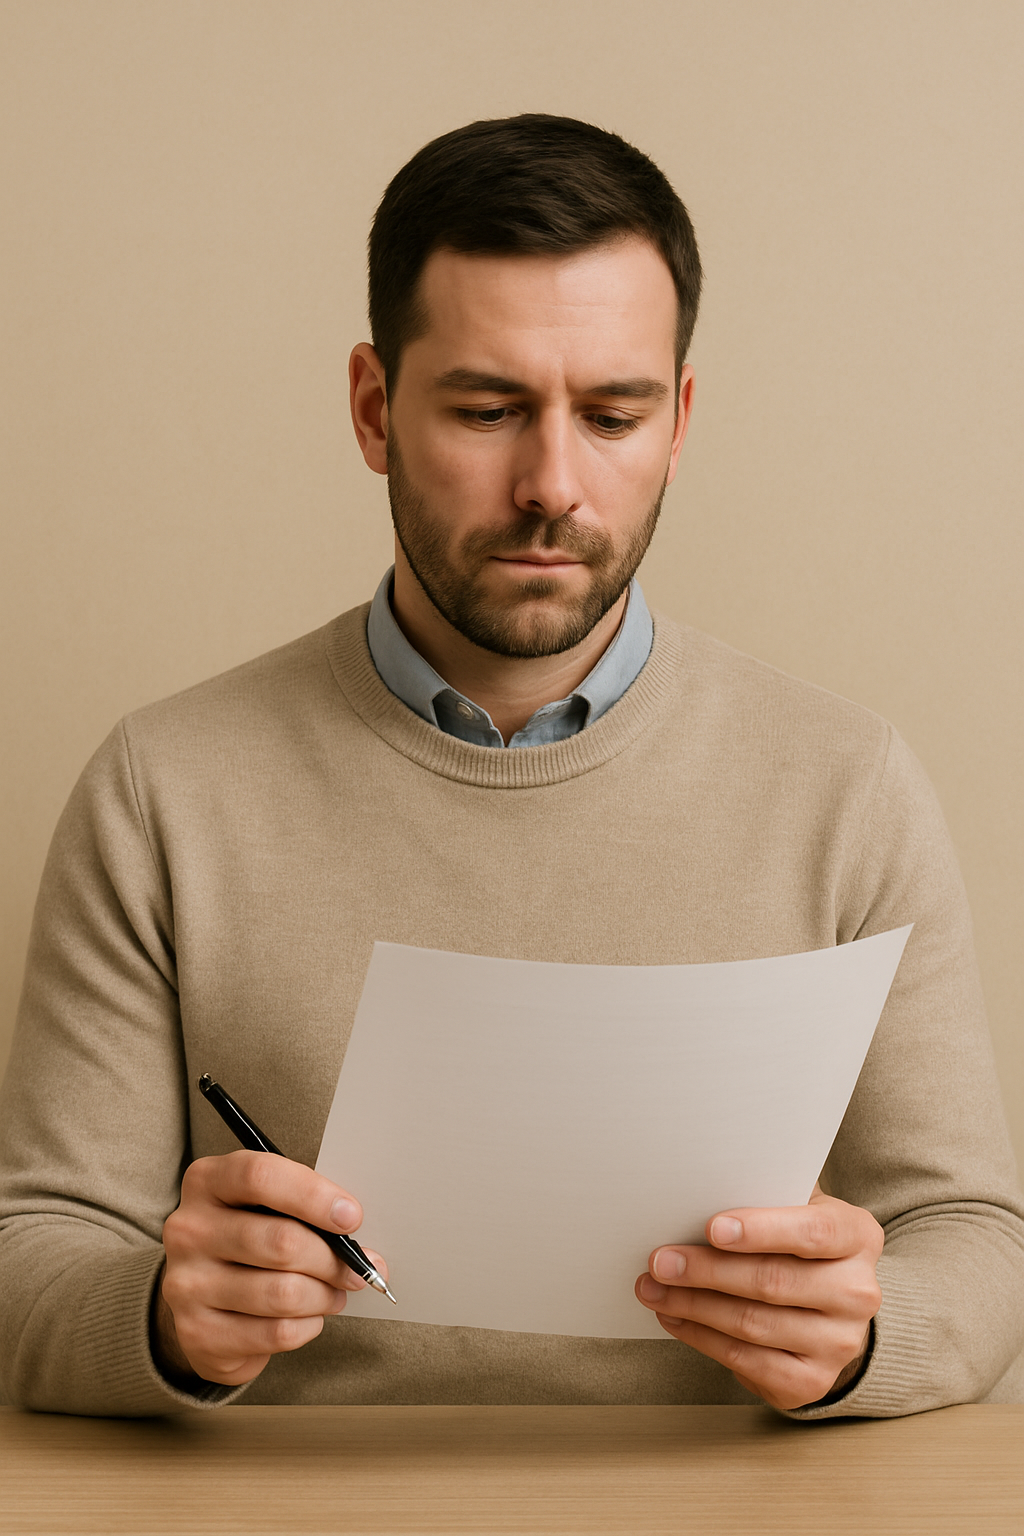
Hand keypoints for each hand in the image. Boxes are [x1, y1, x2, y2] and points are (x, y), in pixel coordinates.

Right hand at [153, 1150, 386, 1387]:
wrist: (201, 1298)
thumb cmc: (249, 1239)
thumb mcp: (267, 1207)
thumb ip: (306, 1211)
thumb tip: (362, 1247)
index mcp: (208, 1182)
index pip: (260, 1177)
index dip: (313, 1195)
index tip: (351, 1217)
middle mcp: (189, 1230)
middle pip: (280, 1241)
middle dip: (332, 1260)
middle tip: (356, 1270)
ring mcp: (187, 1284)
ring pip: (283, 1293)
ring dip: (324, 1296)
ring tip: (334, 1293)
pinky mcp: (197, 1333)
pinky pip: (275, 1333)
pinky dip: (307, 1326)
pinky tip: (308, 1317)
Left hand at [635, 1188, 882, 1409]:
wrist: (826, 1307)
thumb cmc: (796, 1243)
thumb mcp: (793, 1208)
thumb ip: (762, 1196)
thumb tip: (698, 1190)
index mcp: (858, 1236)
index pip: (813, 1232)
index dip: (762, 1230)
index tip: (711, 1228)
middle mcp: (858, 1292)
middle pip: (774, 1281)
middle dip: (707, 1270)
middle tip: (661, 1261)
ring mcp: (839, 1343)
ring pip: (753, 1323)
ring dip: (694, 1305)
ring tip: (654, 1288)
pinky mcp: (812, 1381)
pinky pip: (747, 1361)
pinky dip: (702, 1338)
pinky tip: (675, 1317)